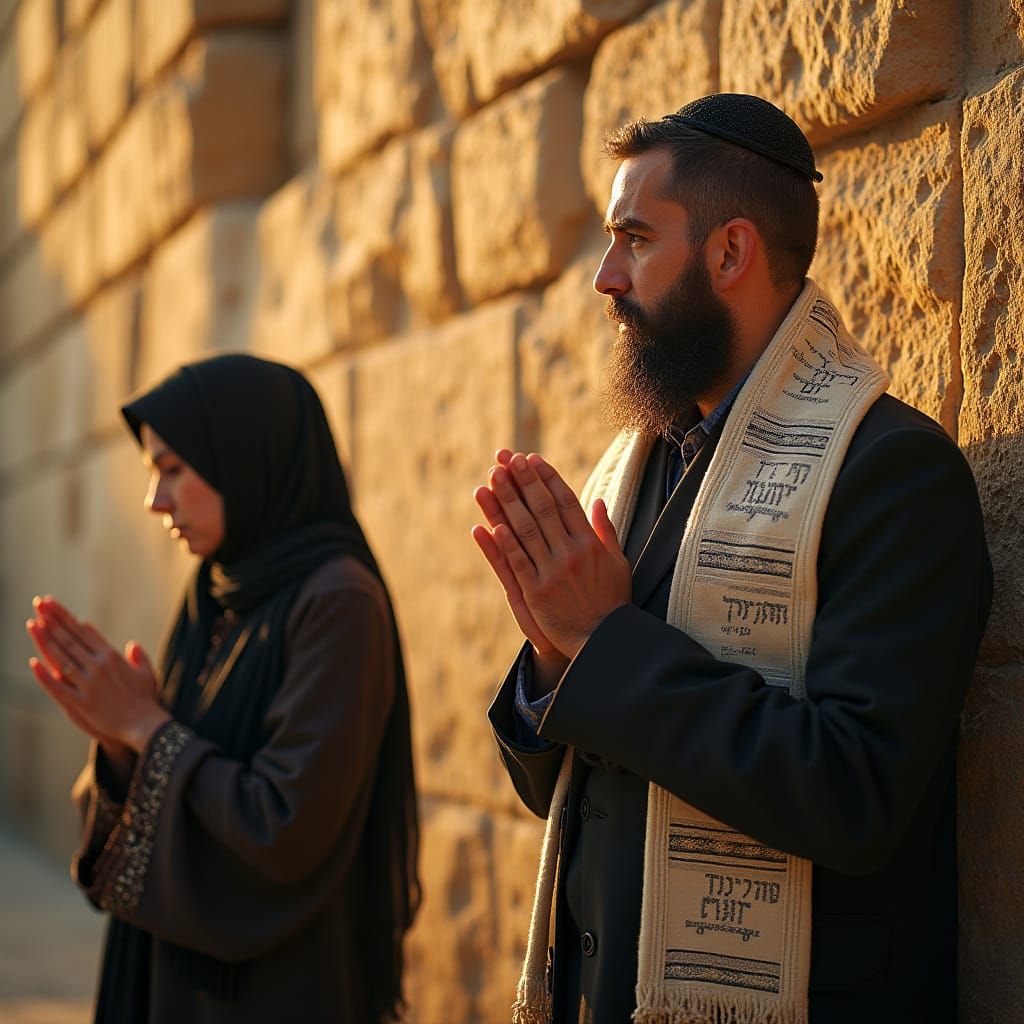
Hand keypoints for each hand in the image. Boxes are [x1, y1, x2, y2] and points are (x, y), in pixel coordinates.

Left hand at [26, 596, 170, 753]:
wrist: (144, 724)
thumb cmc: (146, 699)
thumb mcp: (147, 673)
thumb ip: (139, 657)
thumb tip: (132, 644)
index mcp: (112, 656)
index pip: (85, 631)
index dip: (67, 617)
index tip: (54, 605)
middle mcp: (99, 666)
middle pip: (70, 639)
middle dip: (53, 620)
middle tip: (39, 604)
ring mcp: (89, 684)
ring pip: (62, 658)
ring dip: (45, 640)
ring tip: (32, 624)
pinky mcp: (81, 702)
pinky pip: (58, 687)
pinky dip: (44, 676)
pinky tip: (33, 664)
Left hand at [472, 450, 630, 659]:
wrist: (602, 640)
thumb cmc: (611, 601)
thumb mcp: (618, 563)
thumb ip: (605, 532)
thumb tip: (598, 502)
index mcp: (589, 543)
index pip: (566, 501)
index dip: (547, 478)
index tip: (532, 459)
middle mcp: (571, 553)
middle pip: (542, 508)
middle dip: (523, 480)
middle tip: (507, 458)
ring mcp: (552, 572)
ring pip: (526, 530)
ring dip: (507, 502)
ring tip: (492, 479)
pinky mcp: (536, 593)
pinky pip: (517, 563)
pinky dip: (504, 543)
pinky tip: (491, 525)